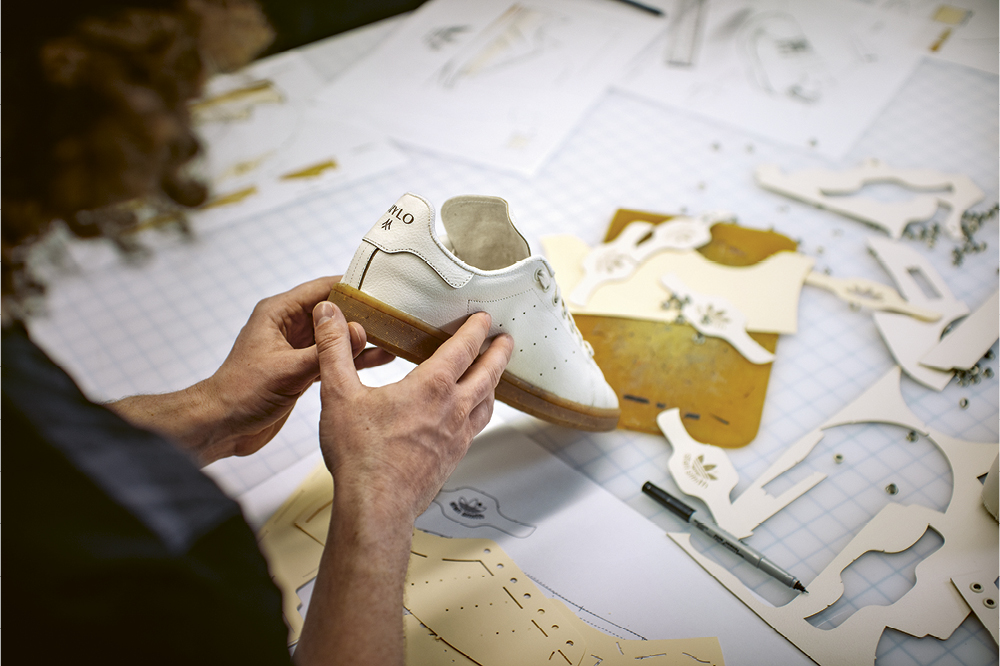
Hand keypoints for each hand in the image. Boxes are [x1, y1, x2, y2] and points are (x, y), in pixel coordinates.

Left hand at [195, 276, 395, 461]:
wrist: (222, 426)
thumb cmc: (241, 393)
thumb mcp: (288, 370)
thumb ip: (326, 351)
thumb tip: (361, 332)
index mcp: (279, 313)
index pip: (322, 289)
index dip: (352, 286)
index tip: (382, 289)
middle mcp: (288, 327)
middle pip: (333, 312)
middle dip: (363, 314)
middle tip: (395, 316)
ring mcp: (295, 349)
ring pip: (335, 336)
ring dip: (360, 338)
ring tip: (394, 337)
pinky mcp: (300, 370)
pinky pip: (332, 357)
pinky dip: (352, 358)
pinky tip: (379, 359)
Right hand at [313, 301, 513, 523]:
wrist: (377, 508)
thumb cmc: (360, 456)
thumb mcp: (339, 394)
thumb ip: (335, 349)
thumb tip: (329, 314)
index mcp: (431, 387)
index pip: (463, 348)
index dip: (476, 329)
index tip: (484, 318)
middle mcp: (453, 409)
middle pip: (488, 373)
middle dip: (498, 353)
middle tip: (506, 340)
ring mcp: (458, 436)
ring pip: (488, 402)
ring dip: (494, 382)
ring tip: (494, 375)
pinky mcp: (454, 458)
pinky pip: (477, 427)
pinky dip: (481, 412)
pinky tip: (471, 416)